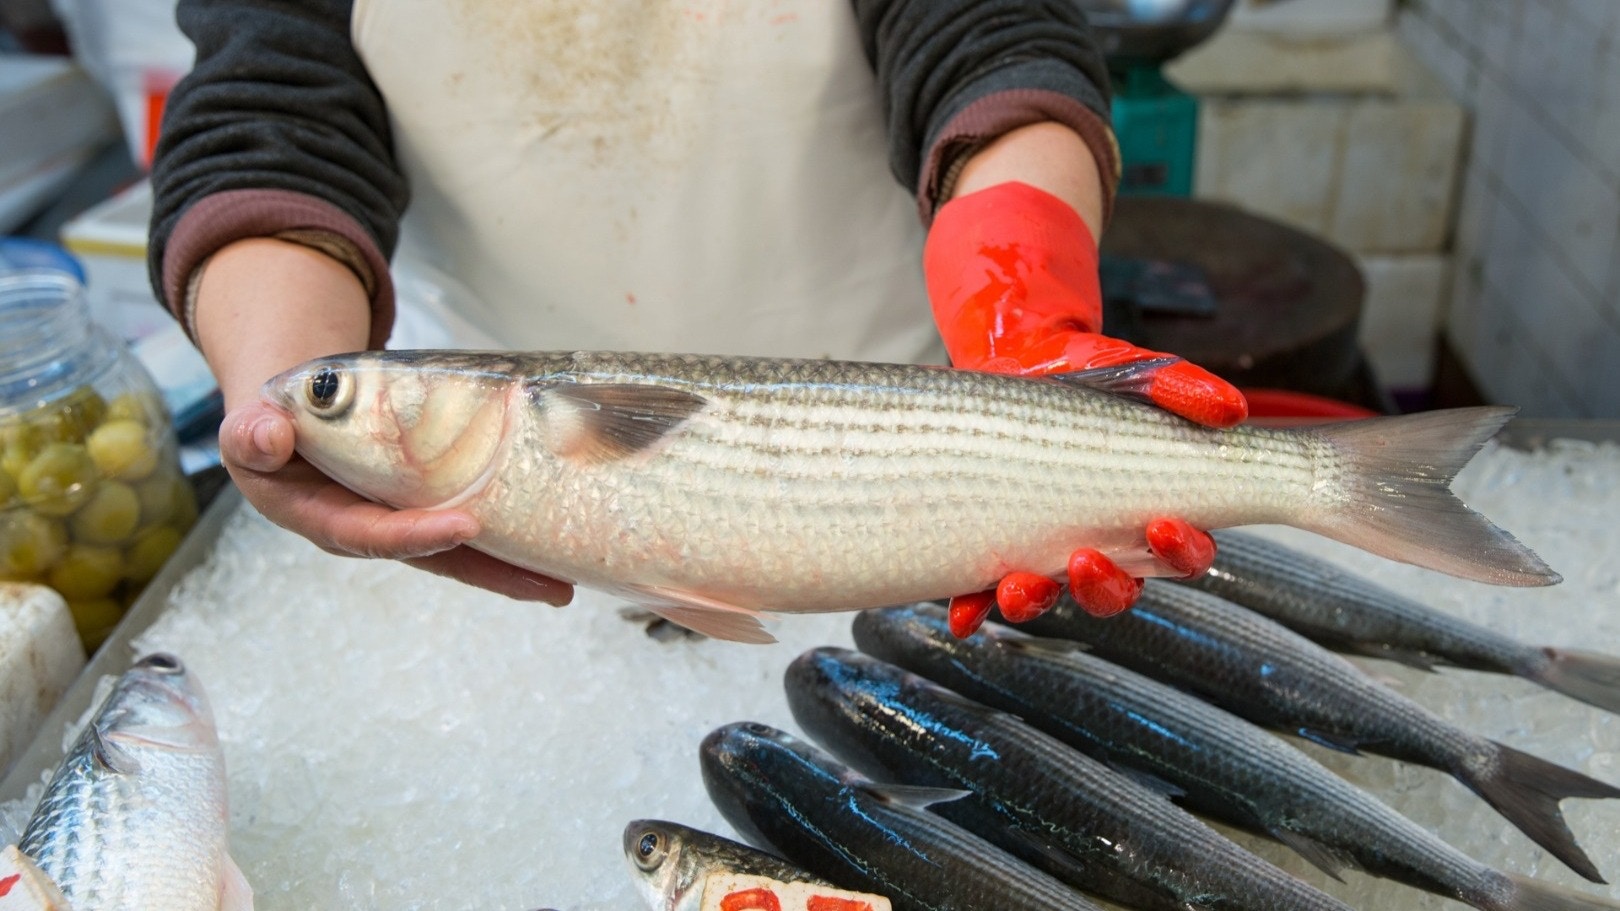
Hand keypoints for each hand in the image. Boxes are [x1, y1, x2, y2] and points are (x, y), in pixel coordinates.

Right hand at [194, 238, 572, 604]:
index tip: (463, 524)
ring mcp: (401, 519)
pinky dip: (507, 533)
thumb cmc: (272, 425)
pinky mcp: (425, 503)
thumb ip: (252, 435)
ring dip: (510, 566)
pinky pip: (468, 518)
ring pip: (459, 549)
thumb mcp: (250, 429)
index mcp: (322, 518)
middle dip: (489, 571)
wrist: (291, 416)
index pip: (371, 533)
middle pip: (433, 556)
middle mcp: (369, 528)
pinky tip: (549, 545)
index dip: (414, 534)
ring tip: (562, 582)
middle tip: (545, 582)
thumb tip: (267, 434)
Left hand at [924, 176, 1239, 633]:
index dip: (1181, 553)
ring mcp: (1043, 545)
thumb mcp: (1138, 371)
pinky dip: (973, 608)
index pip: (1181, 554)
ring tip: (1021, 585)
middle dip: (1105, 587)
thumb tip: (1231, 409)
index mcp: (1145, 510)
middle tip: (1087, 560)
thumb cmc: (1092, 374)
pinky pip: (982, 591)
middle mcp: (1099, 539)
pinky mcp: (993, 542)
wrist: (1018, 355)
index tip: (1165, 525)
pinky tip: (963, 616)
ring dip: (1036, 601)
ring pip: (1050, 596)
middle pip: (1117, 590)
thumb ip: (1182, 388)